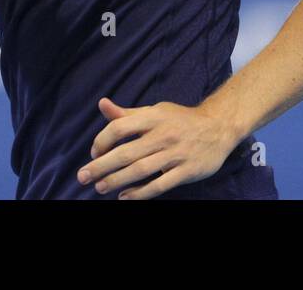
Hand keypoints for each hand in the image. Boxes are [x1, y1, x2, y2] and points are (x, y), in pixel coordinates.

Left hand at [76, 97, 241, 199]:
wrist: (219, 127)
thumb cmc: (180, 120)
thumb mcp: (155, 111)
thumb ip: (127, 114)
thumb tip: (102, 104)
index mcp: (153, 117)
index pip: (120, 128)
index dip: (102, 141)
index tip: (94, 153)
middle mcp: (163, 134)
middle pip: (126, 153)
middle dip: (101, 166)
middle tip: (83, 176)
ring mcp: (175, 154)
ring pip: (140, 170)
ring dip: (117, 181)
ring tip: (100, 188)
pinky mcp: (186, 171)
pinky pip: (159, 184)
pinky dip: (140, 193)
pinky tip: (125, 197)